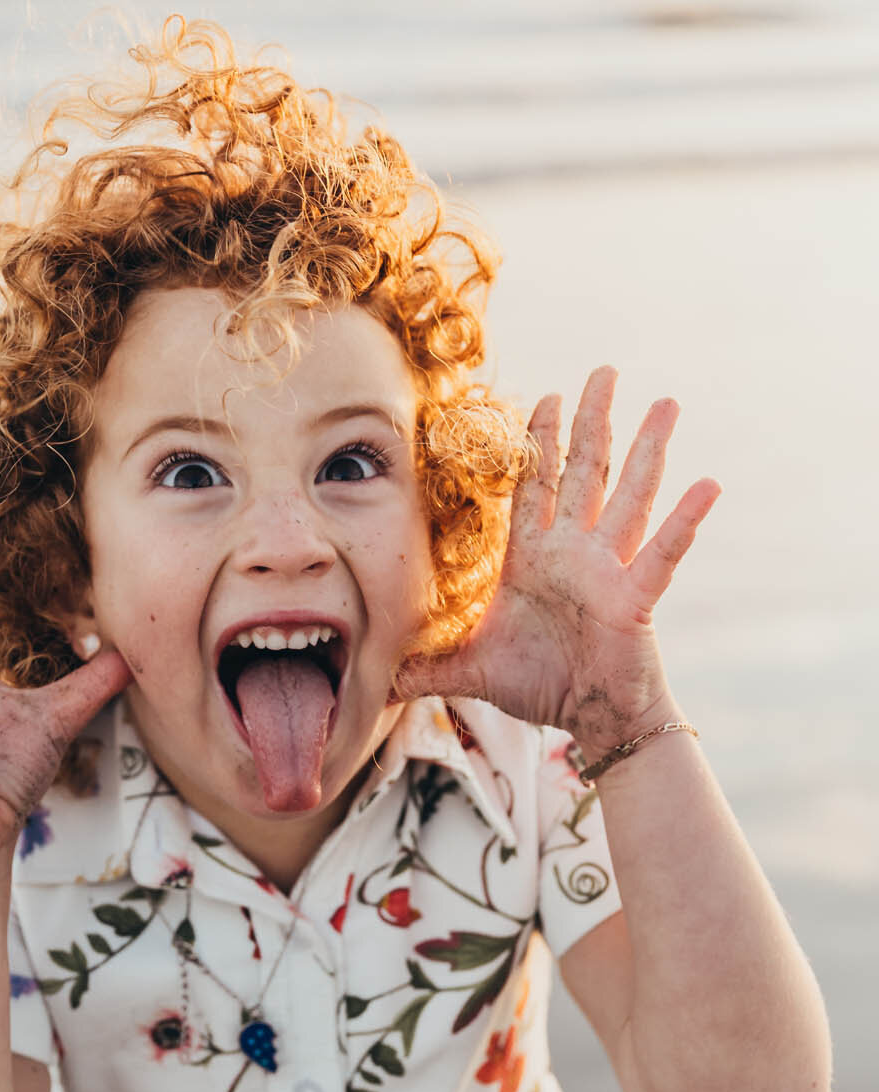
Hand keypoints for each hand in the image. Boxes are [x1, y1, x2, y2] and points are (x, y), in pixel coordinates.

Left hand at [395, 367, 719, 757]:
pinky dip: (686, 519)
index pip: (535, 486)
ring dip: (648, 450)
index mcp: (534, 559)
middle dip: (592, 420)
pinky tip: (707, 483)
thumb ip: (428, 668)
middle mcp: (574, 552)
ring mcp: (608, 569)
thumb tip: (383, 682)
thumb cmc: (541, 687)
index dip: (539, 442)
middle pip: (585, 472)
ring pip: (629, 496)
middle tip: (604, 371)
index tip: (543, 396)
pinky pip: (662, 551)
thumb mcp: (471, 672)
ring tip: (666, 403)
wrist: (591, 720)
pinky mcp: (635, 596)